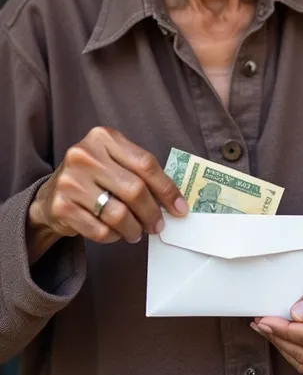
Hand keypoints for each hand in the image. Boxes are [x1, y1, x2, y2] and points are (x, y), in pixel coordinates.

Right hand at [27, 127, 186, 257]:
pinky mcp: (62, 206)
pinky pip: (100, 230)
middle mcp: (84, 155)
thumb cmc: (92, 177)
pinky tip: (115, 233)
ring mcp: (71, 180)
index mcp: (103, 137)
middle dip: (152, 212)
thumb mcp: (112, 161)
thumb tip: (175, 201)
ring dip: (134, 228)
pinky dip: (114, 236)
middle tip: (158, 225)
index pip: (145, 163)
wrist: (49, 195)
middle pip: (134, 189)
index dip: (167, 188)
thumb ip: (139, 172)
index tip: (180, 207)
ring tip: (136, 232)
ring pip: (119, 214)